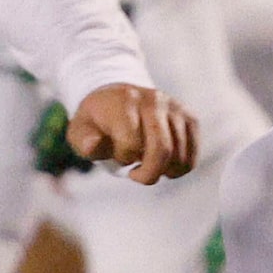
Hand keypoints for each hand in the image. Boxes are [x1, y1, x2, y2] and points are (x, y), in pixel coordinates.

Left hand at [66, 84, 198, 185]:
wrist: (117, 98)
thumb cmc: (98, 122)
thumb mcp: (81, 131)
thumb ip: (84, 142)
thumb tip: (94, 145)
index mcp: (125, 101)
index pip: (132, 143)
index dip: (123, 158)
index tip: (117, 156)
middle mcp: (154, 100)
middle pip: (162, 150)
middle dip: (148, 174)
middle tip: (136, 174)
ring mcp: (175, 108)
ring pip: (180, 156)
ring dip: (163, 171)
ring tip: (148, 164)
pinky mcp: (190, 118)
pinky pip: (192, 156)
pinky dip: (178, 169)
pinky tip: (163, 164)